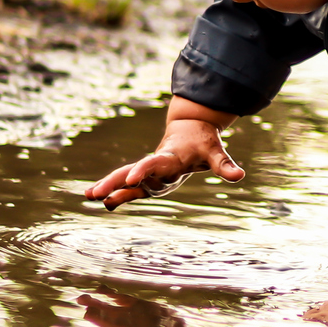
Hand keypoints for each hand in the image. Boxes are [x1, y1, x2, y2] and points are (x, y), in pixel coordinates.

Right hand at [86, 114, 242, 209]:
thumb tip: (239, 176)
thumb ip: (224, 165)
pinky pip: (129, 185)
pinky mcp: (148, 175)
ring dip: (108, 187)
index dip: (143, 171)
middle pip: (132, 173)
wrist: (190, 125)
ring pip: (125, 178)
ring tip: (88, 196)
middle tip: (95, 193)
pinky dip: (115, 191)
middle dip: (114, 182)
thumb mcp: (216, 152)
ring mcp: (150, 170)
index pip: (154, 164)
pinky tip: (100, 201)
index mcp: (171, 158)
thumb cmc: (204, 141)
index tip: (130, 178)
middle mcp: (156, 164)